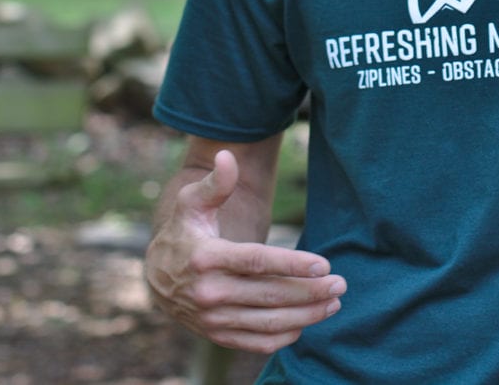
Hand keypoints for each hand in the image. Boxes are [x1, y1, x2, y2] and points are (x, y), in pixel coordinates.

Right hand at [143, 149, 346, 353]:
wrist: (157, 276)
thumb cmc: (185, 232)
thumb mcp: (193, 203)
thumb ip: (216, 183)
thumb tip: (226, 156)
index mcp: (205, 257)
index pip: (256, 262)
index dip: (292, 263)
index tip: (324, 264)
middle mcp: (208, 292)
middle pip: (269, 294)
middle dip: (310, 291)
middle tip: (341, 284)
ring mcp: (212, 319)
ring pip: (268, 322)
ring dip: (306, 316)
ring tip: (333, 303)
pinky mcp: (217, 336)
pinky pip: (256, 342)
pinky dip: (285, 336)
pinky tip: (307, 322)